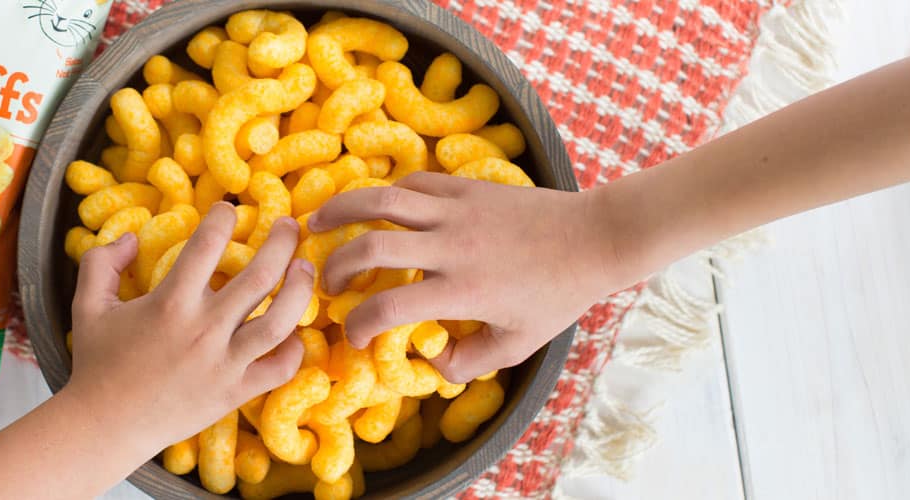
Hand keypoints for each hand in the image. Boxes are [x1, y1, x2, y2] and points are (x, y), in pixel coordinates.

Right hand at [65, 201, 314, 450]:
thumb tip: (129, 237)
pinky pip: (279, 369)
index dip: (223, 217)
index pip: (208, 244)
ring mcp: (224, 364)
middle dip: (282, 242)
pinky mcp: (235, 393)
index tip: (228, 209)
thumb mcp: (88, 306)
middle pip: (260, 275)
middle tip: (290, 225)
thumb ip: (102, 263)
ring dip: (299, 289)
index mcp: (170, 303)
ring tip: (304, 268)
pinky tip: (294, 331)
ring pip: (280, 321)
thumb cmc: (97, 364)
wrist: (105, 426)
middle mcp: (204, 330)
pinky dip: (295, 349)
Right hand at [308, 172, 626, 382]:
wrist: (594, 237)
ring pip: (380, 199)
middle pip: (369, 247)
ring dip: (340, 210)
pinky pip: (412, 183)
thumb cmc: (556, 296)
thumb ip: (467, 362)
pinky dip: (384, 195)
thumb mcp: (516, 346)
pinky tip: (371, 207)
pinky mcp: (465, 186)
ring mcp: (457, 210)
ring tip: (315, 221)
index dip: (358, 326)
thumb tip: (425, 360)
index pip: (388, 309)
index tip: (353, 336)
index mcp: (463, 291)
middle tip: (325, 284)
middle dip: (335, 267)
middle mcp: (453, 247)